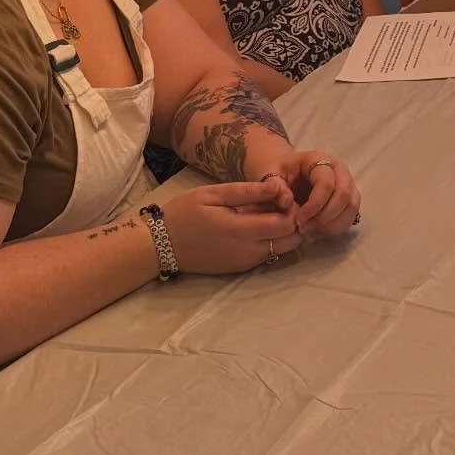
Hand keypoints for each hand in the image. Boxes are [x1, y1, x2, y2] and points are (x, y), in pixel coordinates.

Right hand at [160, 180, 301, 273]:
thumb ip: (248, 192)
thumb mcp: (214, 194)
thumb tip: (279, 186)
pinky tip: (256, 227)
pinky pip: (267, 256)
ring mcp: (246, 263)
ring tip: (268, 214)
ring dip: (283, 233)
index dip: (292, 208)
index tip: (283, 195)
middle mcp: (249, 252)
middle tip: (280, 204)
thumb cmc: (185, 213)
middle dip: (293, 222)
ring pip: (282, 250)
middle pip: (291, 241)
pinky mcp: (241, 269)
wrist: (161, 246)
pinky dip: (271, 242)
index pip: (287, 224)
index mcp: (242, 231)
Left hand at [242, 144, 361, 237]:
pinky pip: (351, 215)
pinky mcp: (348, 198)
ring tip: (310, 231)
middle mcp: (338, 169)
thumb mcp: (271, 173)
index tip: (298, 220)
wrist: (285, 173)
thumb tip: (287, 202)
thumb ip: (275, 185)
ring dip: (332, 224)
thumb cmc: (278, 171)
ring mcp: (347, 183)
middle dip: (325, 217)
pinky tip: (317, 232)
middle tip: (304, 229)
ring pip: (351, 206)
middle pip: (344, 195)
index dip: (314, 205)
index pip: (326, 183)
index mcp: (319, 159)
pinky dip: (336, 227)